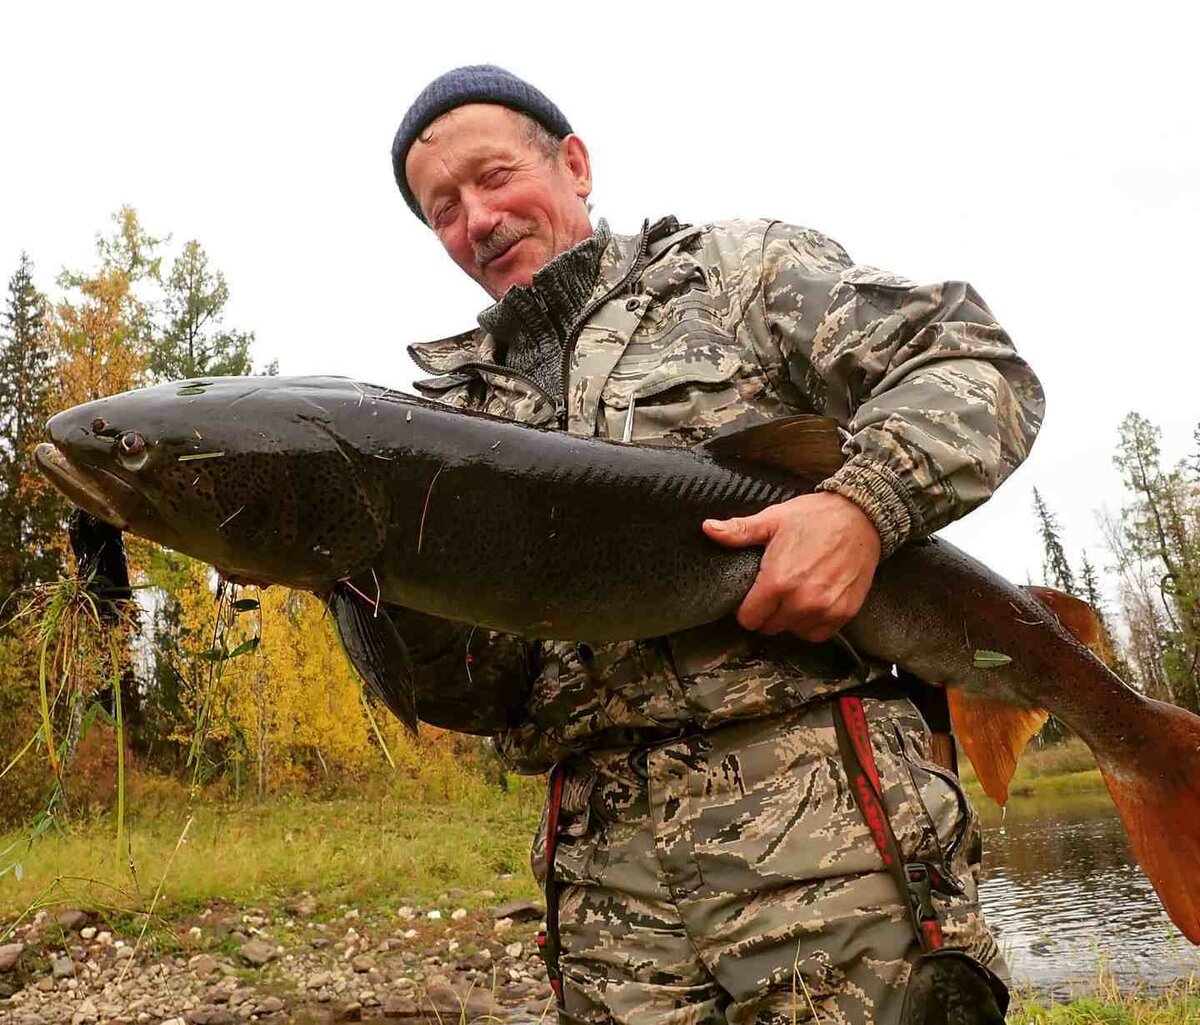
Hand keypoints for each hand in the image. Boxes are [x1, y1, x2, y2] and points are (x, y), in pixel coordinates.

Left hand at [702, 492, 881, 641]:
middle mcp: (801, 601)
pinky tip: (812, 604)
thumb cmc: (815, 516)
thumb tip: (707, 529)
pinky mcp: (844, 613)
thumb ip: (739, 531)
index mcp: (778, 581)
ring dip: (790, 618)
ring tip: (795, 594)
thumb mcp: (773, 520)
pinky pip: (818, 634)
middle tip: (775, 591)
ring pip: (793, 631)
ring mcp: (825, 609)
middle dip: (768, 612)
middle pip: (769, 627)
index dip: (747, 608)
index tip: (753, 596)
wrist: (862, 516)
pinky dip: (812, 624)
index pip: (749, 618)